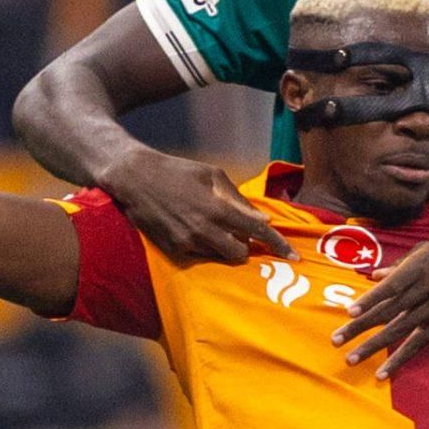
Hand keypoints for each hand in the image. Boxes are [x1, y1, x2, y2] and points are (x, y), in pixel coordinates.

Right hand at [104, 143, 291, 262]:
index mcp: (218, 208)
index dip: (277, 245)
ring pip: (220, 256)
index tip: (293, 256)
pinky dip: (205, 246)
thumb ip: (237, 198)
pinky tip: (193, 228)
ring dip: (224, 246)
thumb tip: (259, 218)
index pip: (257, 232)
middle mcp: (205, 230)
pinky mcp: (174, 250)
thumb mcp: (212, 175)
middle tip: (237, 231)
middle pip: (240, 254)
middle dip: (244, 245)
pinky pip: (201, 255)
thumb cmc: (178, 172)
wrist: (135, 179)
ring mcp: (188, 243)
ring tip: (211, 226)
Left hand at [332, 242, 428, 377]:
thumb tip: (373, 276)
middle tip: (336, 339)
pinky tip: (383, 372)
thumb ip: (401, 265)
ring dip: (373, 347)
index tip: (350, 312)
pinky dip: (399, 360)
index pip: (390, 285)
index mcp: (420, 265)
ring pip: (399, 330)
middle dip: (360, 326)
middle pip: (388, 310)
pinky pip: (417, 345)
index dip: (370, 300)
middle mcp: (427, 287)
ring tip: (351, 358)